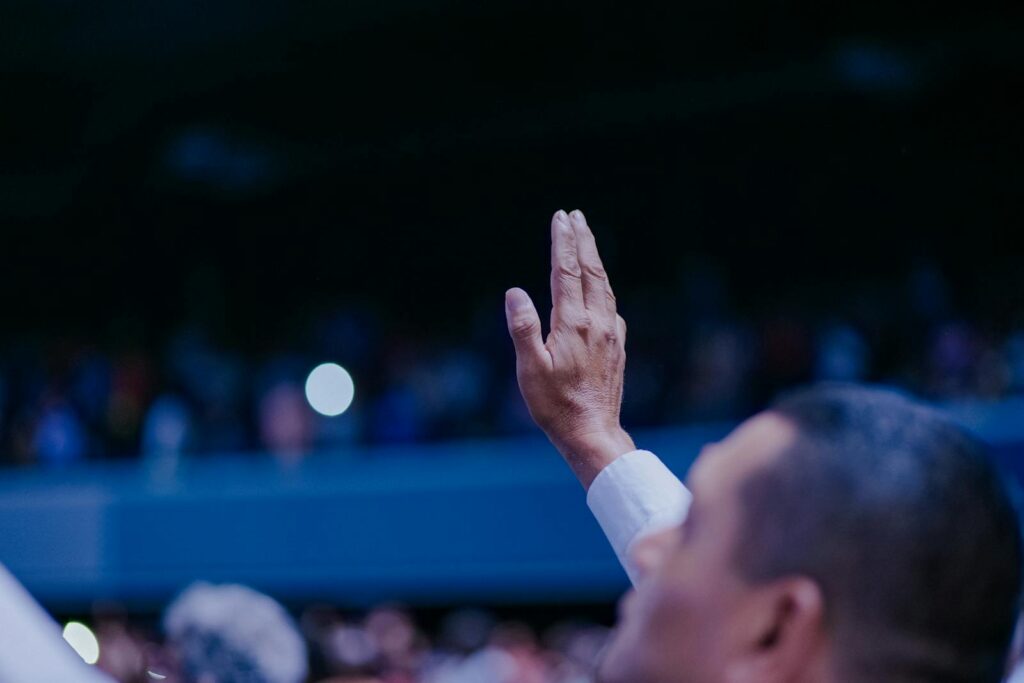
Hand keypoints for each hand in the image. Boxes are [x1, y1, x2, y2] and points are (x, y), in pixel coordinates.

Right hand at [505, 209, 634, 487]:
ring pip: (604, 286)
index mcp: (573, 324)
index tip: (560, 218)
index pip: (567, 272)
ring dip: (595, 260)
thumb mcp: (530, 369)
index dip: (563, 243)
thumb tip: (515, 292)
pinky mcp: (617, 347)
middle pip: (591, 271)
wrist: (593, 433)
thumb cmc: (555, 405)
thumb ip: (523, 327)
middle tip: (575, 216)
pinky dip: (603, 287)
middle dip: (582, 241)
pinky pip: (611, 306)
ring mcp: (611, 334)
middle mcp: (597, 323)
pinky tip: (600, 289)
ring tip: (587, 241)